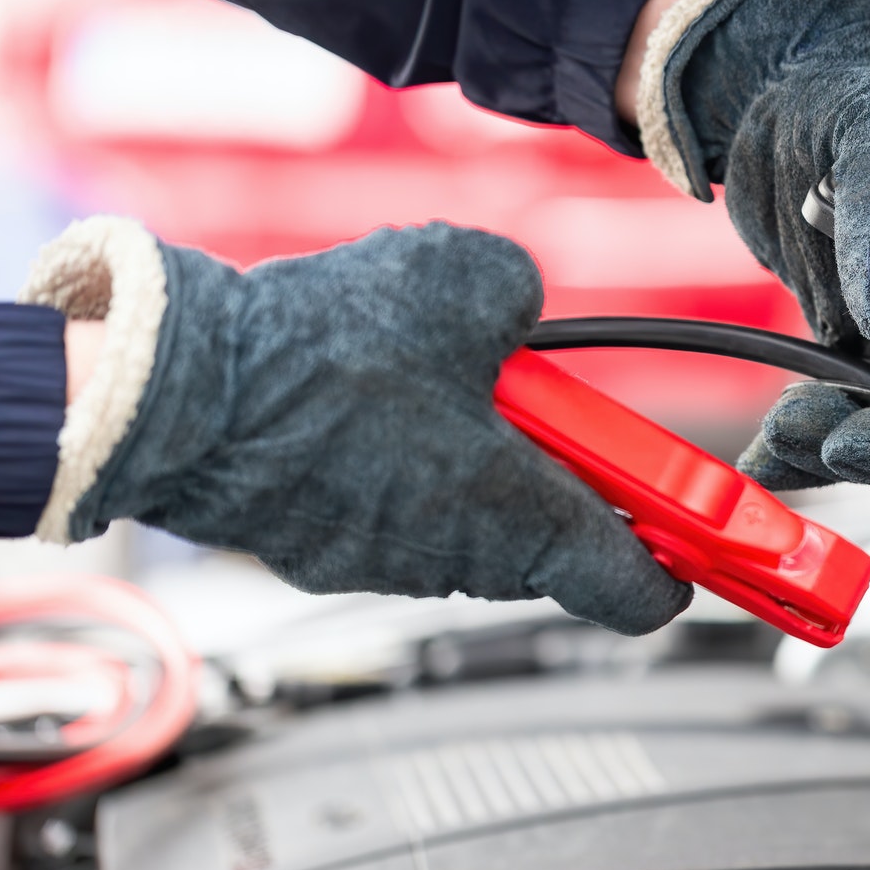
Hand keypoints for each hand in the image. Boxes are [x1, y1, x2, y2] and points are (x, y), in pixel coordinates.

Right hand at [21, 219, 689, 631]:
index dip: (680, 564)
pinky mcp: (323, 551)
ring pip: (469, 522)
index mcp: (520, 517)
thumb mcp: (470, 279)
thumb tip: (518, 313)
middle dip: (560, 473)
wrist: (170, 393)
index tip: (699, 543)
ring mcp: (387, 565)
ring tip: (431, 381)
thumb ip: (525, 299)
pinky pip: (394, 513)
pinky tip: (362, 400)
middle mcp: (461, 561)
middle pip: (552, 540)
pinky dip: (401, 465)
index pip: (637, 590)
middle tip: (544, 405)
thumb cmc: (317, 352)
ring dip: (473, 459)